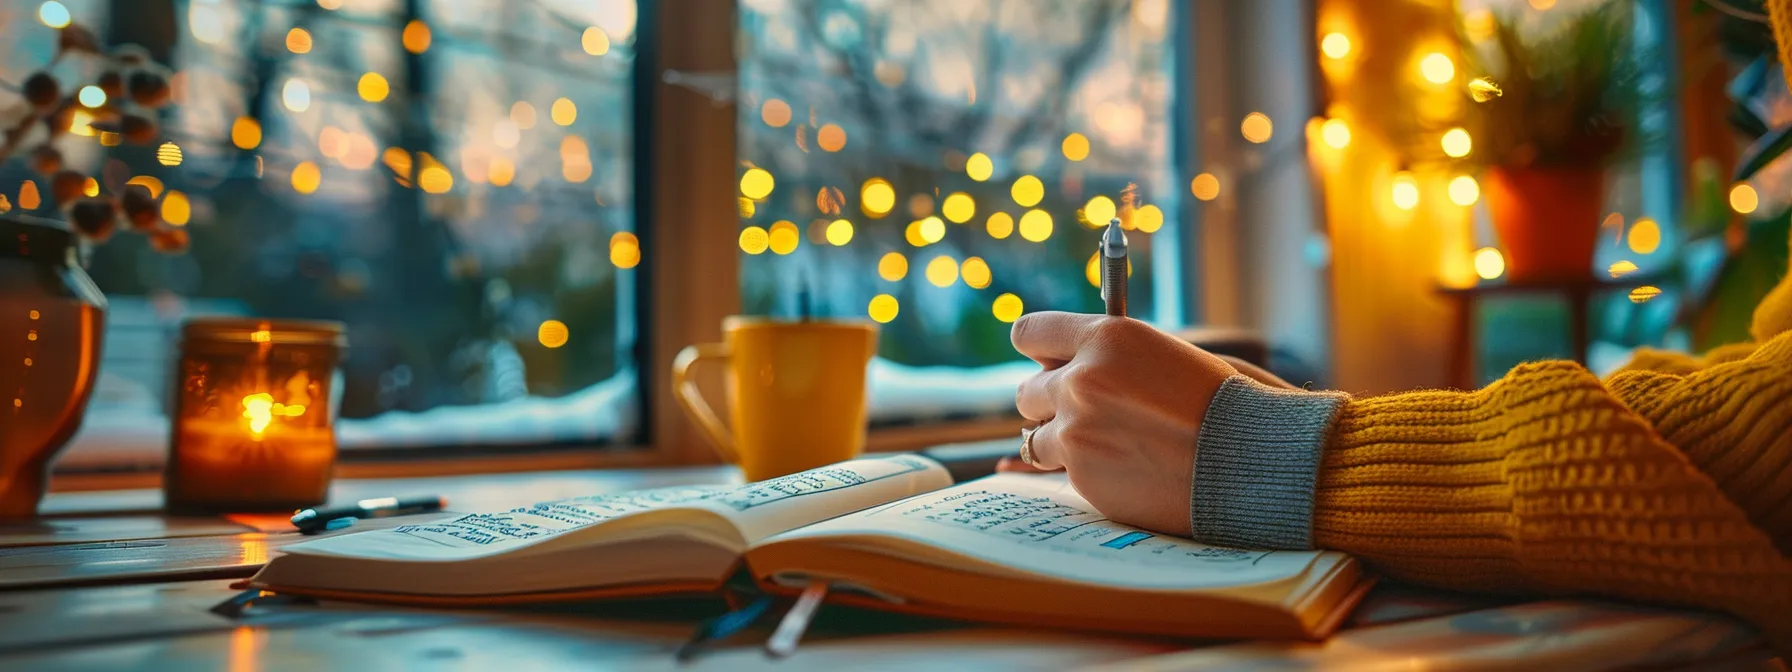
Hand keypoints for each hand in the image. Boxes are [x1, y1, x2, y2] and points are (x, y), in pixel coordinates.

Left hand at [1010, 312, 1237, 535]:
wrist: (1251, 459)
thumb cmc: (1221, 404)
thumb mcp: (1165, 356)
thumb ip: (1111, 358)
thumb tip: (1070, 365)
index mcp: (1106, 337)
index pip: (1031, 333)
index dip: (1037, 350)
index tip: (1044, 361)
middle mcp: (1082, 380)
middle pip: (1027, 391)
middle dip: (1049, 402)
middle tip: (1080, 411)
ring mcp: (1076, 431)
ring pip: (1034, 438)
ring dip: (1060, 441)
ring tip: (1099, 445)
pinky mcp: (1082, 475)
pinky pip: (1062, 471)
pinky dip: (1087, 472)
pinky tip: (1125, 469)